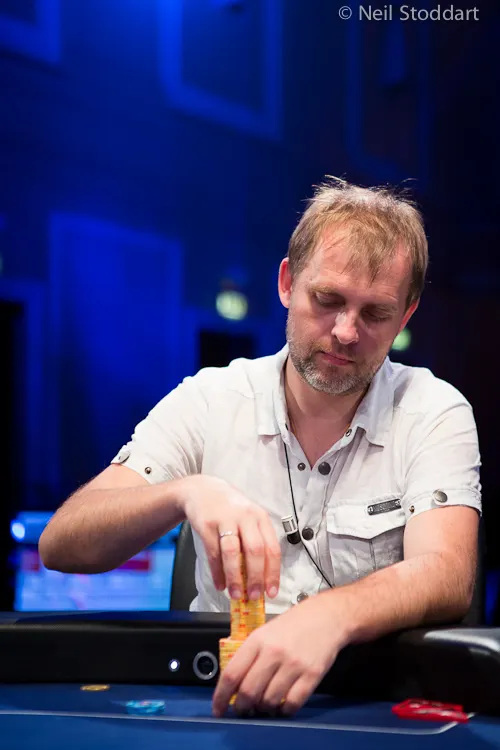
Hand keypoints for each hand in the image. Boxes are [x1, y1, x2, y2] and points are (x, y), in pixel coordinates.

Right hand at [179, 474, 280, 599]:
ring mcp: (225, 520)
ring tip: (235, 594)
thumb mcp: (248, 519)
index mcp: (260, 518)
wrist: (202, 490)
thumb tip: (260, 579)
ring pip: (233, 553)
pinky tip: (220, 583)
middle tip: (254, 596)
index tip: (272, 591)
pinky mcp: (207, 525)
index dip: (273, 573)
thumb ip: (255, 543)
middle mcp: (245, 517)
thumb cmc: (230, 509)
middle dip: (255, 577)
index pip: (272, 548)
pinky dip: (217, 572)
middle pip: (255, 550)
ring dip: (235, 577)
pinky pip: (214, 553)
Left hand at [212, 592, 344, 716]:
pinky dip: (283, 711)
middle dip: (242, 707)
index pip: (232, 674)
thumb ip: (250, 654)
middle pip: (248, 692)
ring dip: (263, 709)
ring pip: (269, 701)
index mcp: (258, 640)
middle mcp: (273, 653)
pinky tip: (282, 705)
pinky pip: (291, 704)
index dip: (221, 696)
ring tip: (264, 705)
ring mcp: (293, 665)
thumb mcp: (266, 631)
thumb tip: (234, 684)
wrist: (327, 617)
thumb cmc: (294, 624)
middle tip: (243, 709)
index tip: (218, 708)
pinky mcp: (311, 675)